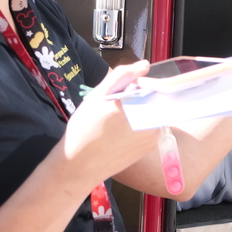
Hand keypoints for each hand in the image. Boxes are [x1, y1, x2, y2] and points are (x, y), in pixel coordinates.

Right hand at [62, 62, 161, 187]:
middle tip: (116, 108)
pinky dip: (141, 125)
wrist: (77, 167)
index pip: (153, 85)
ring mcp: (154, 136)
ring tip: (116, 122)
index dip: (139, 85)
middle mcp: (153, 121)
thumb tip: (145, 65)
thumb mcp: (97, 96)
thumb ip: (122, 76)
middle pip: (153, 99)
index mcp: (140, 105)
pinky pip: (152, 127)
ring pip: (153, 112)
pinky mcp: (151, 147)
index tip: (123, 91)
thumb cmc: (84, 129)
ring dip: (140, 111)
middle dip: (138, 98)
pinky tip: (121, 133)